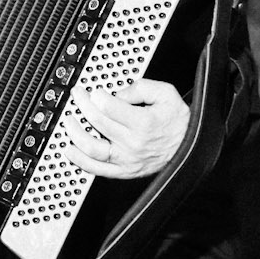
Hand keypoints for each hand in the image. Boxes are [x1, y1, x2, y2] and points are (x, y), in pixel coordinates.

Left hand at [63, 78, 189, 179]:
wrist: (190, 148)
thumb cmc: (178, 121)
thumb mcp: (166, 93)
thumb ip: (140, 87)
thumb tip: (117, 93)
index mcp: (143, 122)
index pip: (108, 107)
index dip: (96, 96)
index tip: (94, 91)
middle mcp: (133, 143)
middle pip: (97, 122)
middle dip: (82, 105)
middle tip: (77, 96)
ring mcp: (127, 159)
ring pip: (92, 148)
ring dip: (75, 132)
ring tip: (69, 120)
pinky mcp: (124, 171)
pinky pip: (97, 169)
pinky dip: (80, 160)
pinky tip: (70, 150)